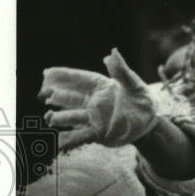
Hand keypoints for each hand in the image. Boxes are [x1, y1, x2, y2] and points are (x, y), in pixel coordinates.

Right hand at [41, 48, 158, 149]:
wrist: (151, 124)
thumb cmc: (143, 101)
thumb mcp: (136, 86)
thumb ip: (122, 72)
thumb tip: (112, 53)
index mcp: (102, 87)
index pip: (80, 79)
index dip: (64, 75)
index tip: (47, 72)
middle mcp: (94, 102)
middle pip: (71, 97)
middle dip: (57, 96)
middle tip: (43, 93)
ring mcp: (94, 118)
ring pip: (73, 117)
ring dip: (61, 117)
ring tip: (49, 118)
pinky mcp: (98, 133)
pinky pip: (81, 136)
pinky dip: (68, 140)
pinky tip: (57, 142)